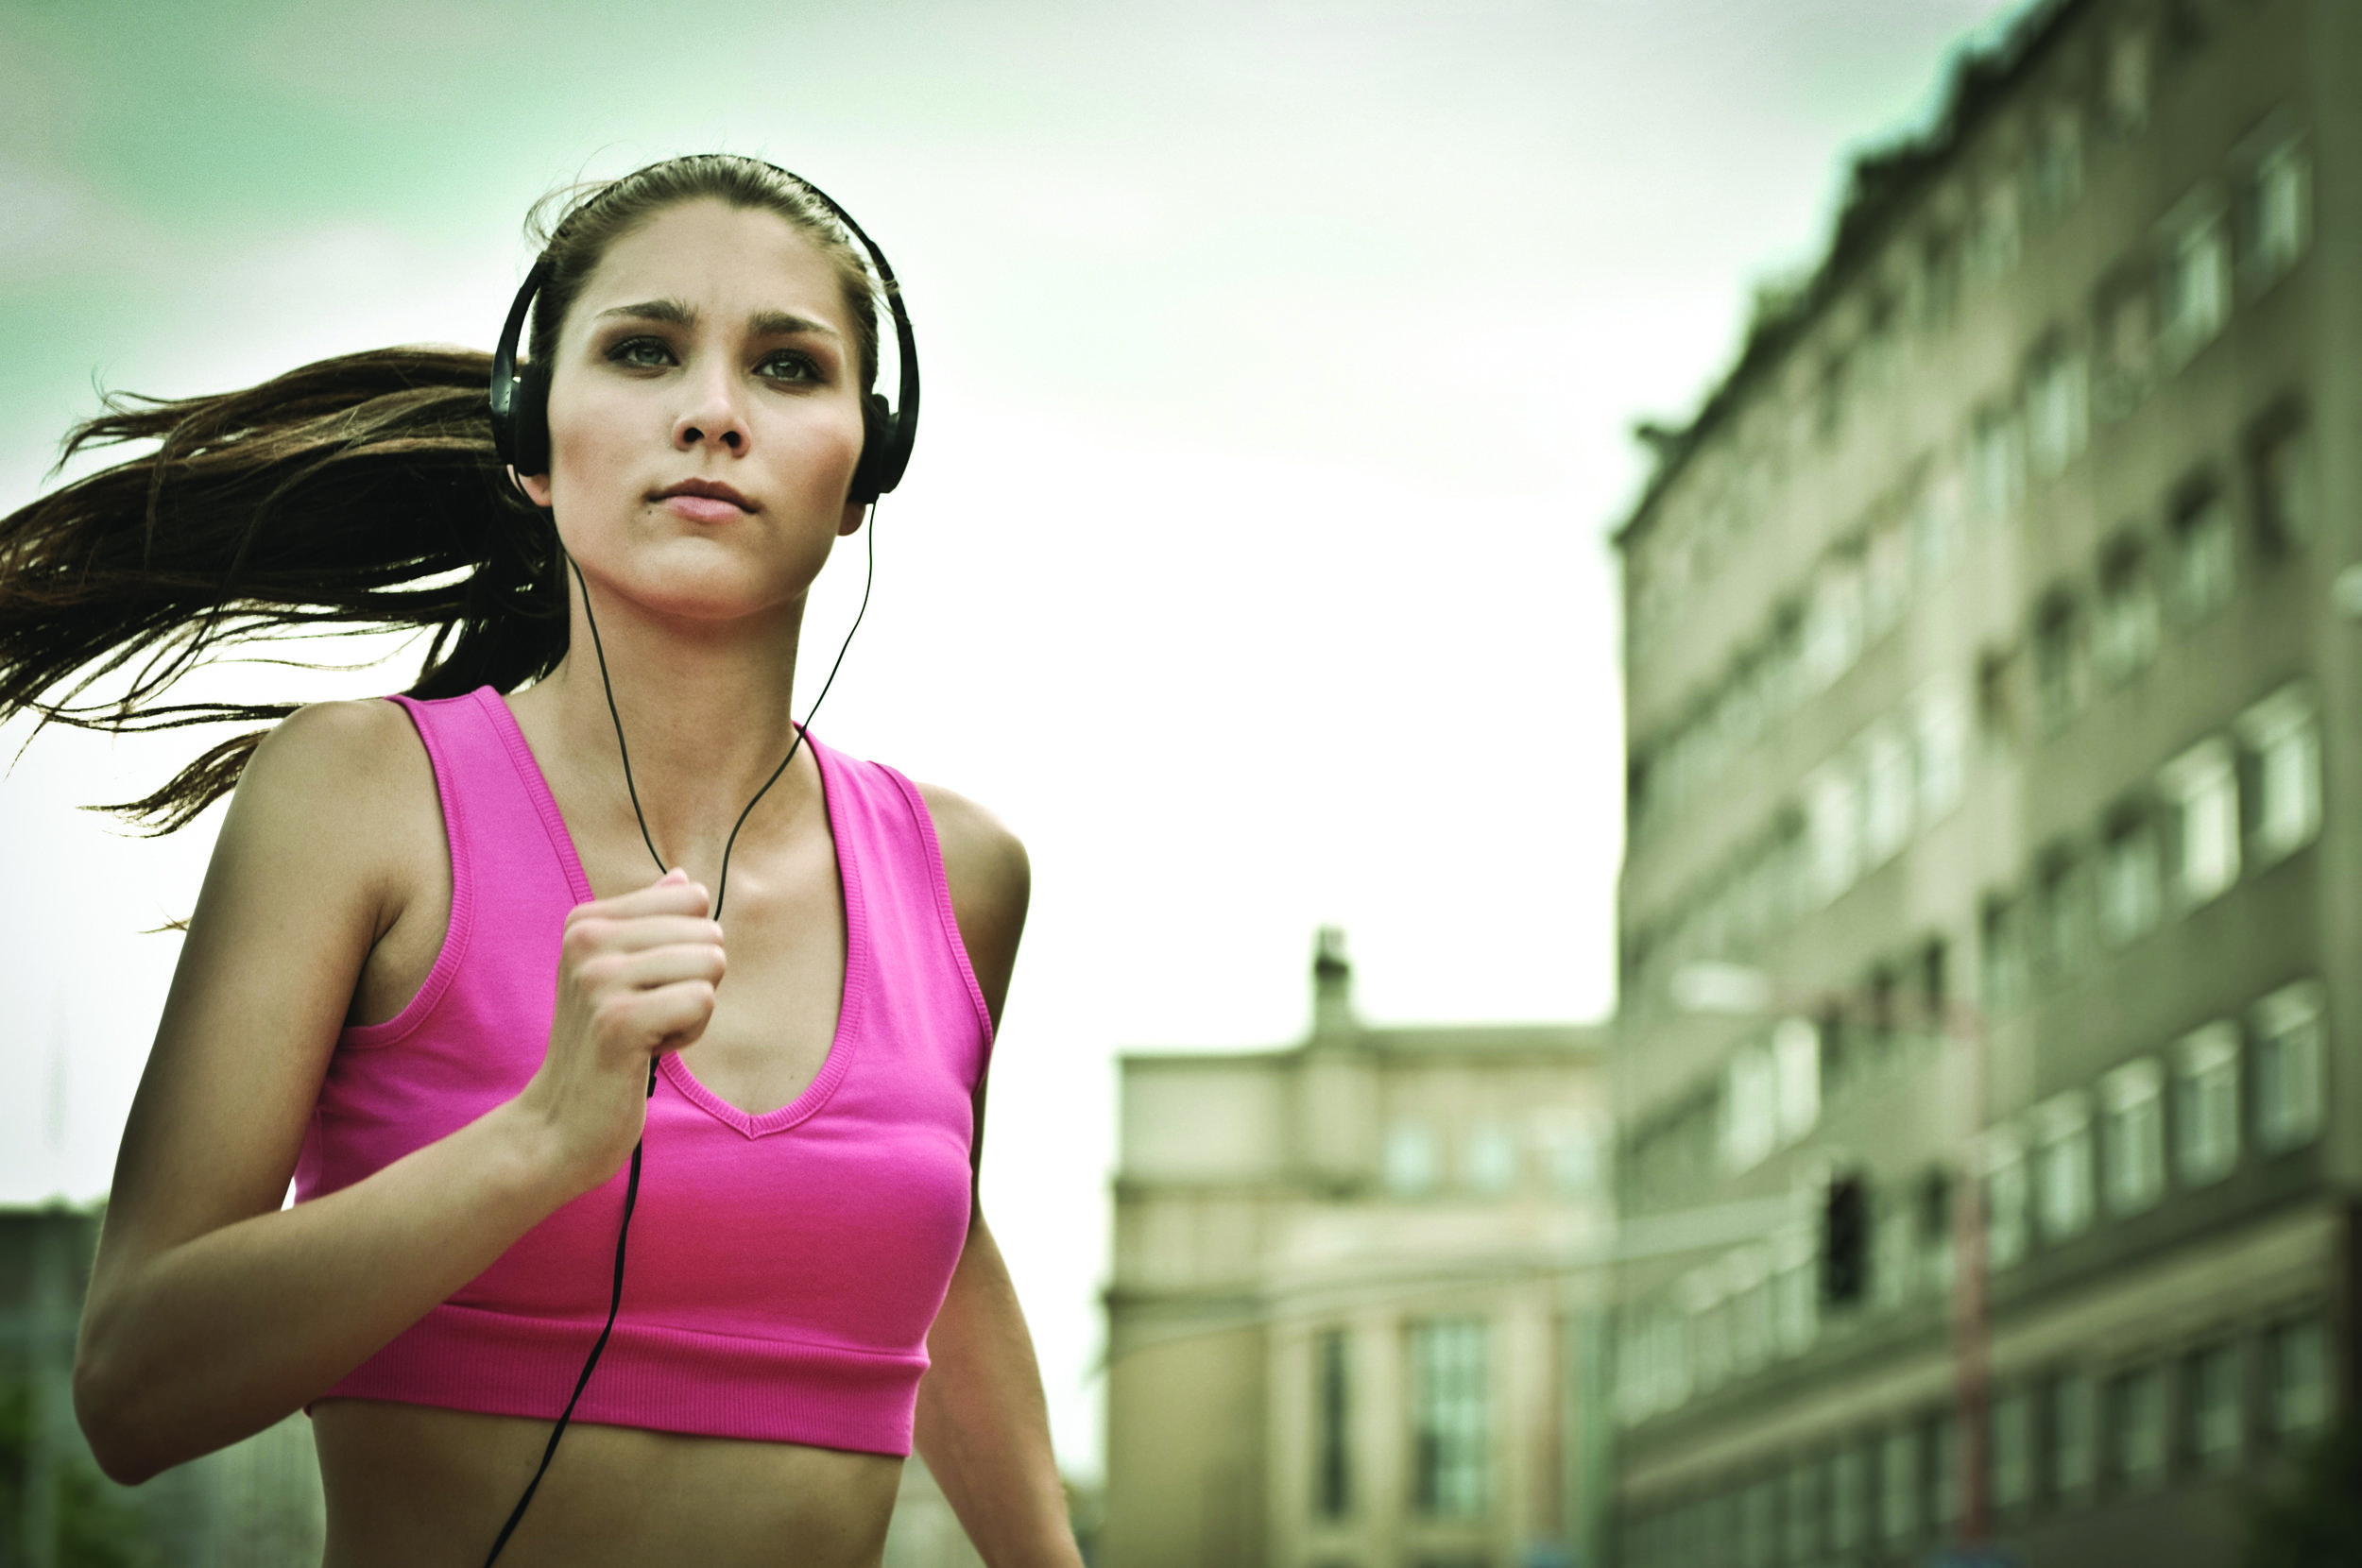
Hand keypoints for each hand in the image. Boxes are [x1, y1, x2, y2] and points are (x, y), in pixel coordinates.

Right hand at [518, 868, 724, 1190]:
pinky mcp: (618, 1020)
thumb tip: (684, 877)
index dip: (688, 947)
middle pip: (709, 932)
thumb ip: (650, 924)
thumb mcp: (620, 974)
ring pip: (712, 964)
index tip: (648, 985)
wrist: (562, 1121)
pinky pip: (702, 1001)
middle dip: (696, 981)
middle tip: (649, 1017)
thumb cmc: (605, 1045)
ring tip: (648, 1033)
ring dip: (694, 1010)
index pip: (692, 897)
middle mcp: (587, 939)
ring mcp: (599, 978)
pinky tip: (649, 1051)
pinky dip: (690, 1034)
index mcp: (587, 920)